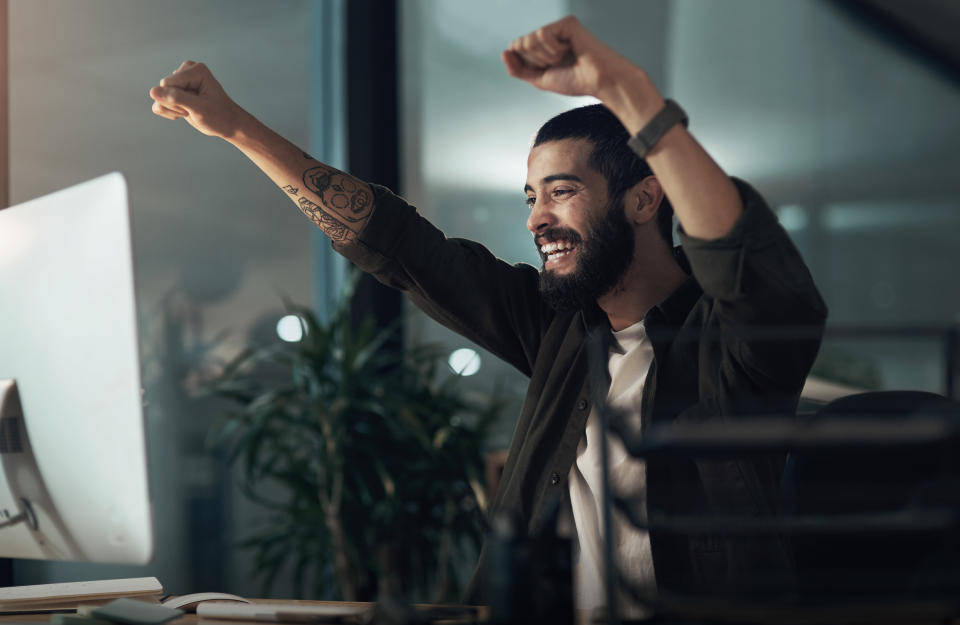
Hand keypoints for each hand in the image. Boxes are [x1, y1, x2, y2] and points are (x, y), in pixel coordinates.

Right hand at [149, 61, 245, 138]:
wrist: (227, 125)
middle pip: (162, 89)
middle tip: (195, 109)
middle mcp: (186, 71)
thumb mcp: (199, 109)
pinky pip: (159, 102)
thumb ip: (176, 98)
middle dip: (176, 104)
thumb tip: (153, 91)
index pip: (168, 84)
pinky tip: (184, 113)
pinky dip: (169, 111)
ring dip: (173, 109)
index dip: (178, 100)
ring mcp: (180, 81)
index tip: (197, 106)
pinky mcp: (176, 91)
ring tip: (191, 110)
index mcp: (195, 70)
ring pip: (158, 96)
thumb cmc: (219, 116)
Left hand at [503, 16, 662, 125]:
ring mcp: (558, 27)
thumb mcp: (540, 79)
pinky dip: (553, 49)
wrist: (598, 82)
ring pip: (530, 39)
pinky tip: (569, 49)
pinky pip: (542, 35)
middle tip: (559, 64)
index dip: (526, 63)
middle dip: (536, 61)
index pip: (516, 48)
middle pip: (521, 44)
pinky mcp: (566, 23)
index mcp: (544, 48)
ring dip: (545, 57)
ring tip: (565, 57)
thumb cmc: (576, 81)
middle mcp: (550, 34)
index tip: (549, 69)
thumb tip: (504, 52)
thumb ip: (519, 69)